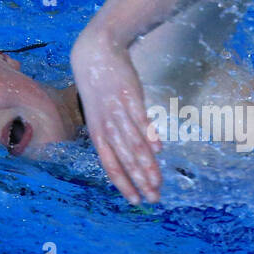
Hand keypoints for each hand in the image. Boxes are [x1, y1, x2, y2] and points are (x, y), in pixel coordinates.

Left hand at [70, 32, 161, 204]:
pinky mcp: (129, 95)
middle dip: (140, 181)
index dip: (123, 184)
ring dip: (146, 166)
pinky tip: (159, 149)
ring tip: (158, 182)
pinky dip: (149, 135)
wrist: (95, 53)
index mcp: (98, 133)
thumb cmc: (100, 86)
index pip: (110, 165)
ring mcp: (118, 111)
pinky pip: (140, 119)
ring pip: (133, 144)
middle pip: (125, 159)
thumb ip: (118, 134)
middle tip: (154, 198)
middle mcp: (106, 125)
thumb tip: (139, 153)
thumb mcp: (101, 114)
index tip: (135, 201)